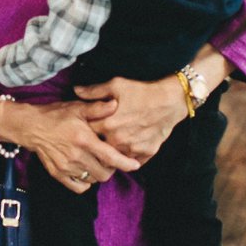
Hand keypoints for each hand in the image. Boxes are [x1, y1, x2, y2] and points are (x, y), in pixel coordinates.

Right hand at [8, 99, 138, 193]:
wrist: (31, 126)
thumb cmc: (56, 115)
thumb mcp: (77, 108)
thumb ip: (98, 108)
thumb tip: (116, 104)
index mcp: (84, 139)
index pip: (111, 157)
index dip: (125, 163)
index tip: (134, 165)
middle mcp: (76, 156)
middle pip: (104, 173)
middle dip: (111, 168)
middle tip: (110, 160)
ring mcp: (66, 167)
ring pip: (93, 180)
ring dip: (98, 174)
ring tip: (97, 163)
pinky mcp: (58, 174)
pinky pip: (78, 186)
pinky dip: (85, 182)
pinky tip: (85, 171)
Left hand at [73, 74, 189, 163]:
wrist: (170, 101)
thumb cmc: (142, 92)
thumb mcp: (116, 85)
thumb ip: (94, 91)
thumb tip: (76, 90)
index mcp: (107, 124)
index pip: (86, 133)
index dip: (84, 129)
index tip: (84, 126)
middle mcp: (118, 140)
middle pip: (99, 147)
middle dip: (96, 142)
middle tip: (97, 136)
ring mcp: (132, 149)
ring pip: (114, 156)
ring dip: (111, 151)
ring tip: (112, 142)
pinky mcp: (145, 154)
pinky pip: (131, 161)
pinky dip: (127, 155)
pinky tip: (127, 146)